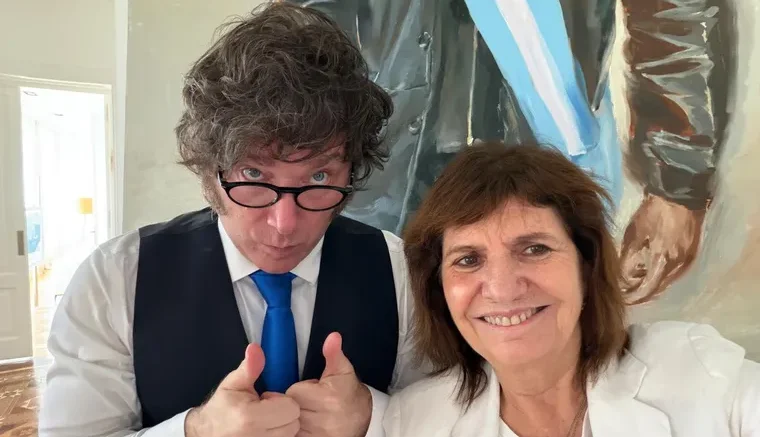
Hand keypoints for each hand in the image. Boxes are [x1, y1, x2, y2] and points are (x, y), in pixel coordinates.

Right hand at [185, 343, 300, 436]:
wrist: (206, 433)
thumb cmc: (222, 408)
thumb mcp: (233, 383)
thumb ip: (249, 367)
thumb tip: (255, 348)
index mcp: (251, 417)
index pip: (291, 408)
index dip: (281, 400)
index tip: (266, 398)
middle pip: (294, 422)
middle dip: (284, 413)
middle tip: (266, 410)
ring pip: (291, 434)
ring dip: (283, 426)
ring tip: (265, 420)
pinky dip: (279, 434)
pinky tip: (266, 429)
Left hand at [286, 332, 371, 436]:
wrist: (360, 422)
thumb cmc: (350, 397)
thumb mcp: (343, 372)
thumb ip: (334, 354)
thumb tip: (332, 337)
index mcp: (328, 398)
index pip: (294, 392)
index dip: (301, 390)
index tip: (312, 393)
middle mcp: (322, 420)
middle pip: (290, 407)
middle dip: (297, 404)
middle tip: (311, 404)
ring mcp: (316, 435)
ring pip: (289, 422)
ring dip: (295, 419)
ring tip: (311, 415)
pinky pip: (291, 434)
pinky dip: (296, 431)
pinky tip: (307, 426)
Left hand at [619, 194, 705, 304]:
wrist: (680, 194)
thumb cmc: (653, 213)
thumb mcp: (634, 235)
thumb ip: (627, 260)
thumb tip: (621, 279)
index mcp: (663, 262)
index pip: (647, 290)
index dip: (633, 297)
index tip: (621, 298)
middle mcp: (678, 266)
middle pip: (658, 288)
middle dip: (641, 292)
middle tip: (626, 292)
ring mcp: (688, 260)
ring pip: (667, 280)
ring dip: (652, 284)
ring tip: (637, 283)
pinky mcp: (692, 253)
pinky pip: (676, 271)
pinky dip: (663, 275)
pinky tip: (652, 271)